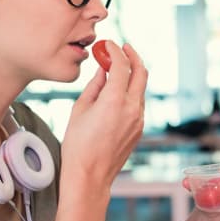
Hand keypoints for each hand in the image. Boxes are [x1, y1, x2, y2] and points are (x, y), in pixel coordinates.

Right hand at [63, 41, 148, 189]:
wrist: (90, 176)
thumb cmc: (78, 145)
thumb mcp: (80, 110)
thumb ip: (94, 86)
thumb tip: (102, 71)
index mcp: (115, 100)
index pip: (122, 65)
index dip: (115, 51)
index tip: (108, 44)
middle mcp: (132, 108)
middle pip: (141, 72)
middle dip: (133, 56)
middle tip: (123, 48)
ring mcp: (139, 119)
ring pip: (141, 88)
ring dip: (132, 75)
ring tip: (116, 70)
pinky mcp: (139, 129)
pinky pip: (138, 103)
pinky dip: (131, 92)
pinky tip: (117, 92)